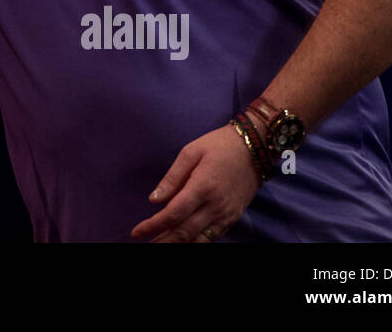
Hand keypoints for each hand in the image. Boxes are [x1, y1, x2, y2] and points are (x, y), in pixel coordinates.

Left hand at [130, 123, 262, 241]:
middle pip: (184, 232)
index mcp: (202, 187)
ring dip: (179, 245)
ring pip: (199, 240)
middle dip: (163, 241)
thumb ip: (172, 178)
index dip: (153, 226)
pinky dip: (196, 242)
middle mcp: (215, 206)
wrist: (254, 148)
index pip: (173, 214)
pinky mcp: (233, 218)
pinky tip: (184, 241)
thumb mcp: (191, 152)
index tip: (136, 232)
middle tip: (146, 243)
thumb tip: (154, 200)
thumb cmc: (219, 145)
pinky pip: (213, 237)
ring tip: (161, 245)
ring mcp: (226, 215)